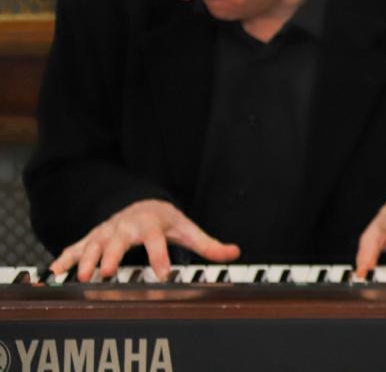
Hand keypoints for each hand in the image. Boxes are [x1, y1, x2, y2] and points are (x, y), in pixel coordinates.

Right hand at [50, 199, 239, 281]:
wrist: (139, 202)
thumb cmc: (164, 220)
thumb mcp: (187, 228)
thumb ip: (208, 244)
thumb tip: (235, 251)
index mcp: (152, 224)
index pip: (157, 240)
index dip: (161, 256)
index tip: (164, 273)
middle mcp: (127, 226)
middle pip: (118, 241)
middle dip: (112, 256)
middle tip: (107, 273)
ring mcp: (107, 232)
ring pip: (94, 244)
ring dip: (87, 259)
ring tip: (82, 276)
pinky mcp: (92, 238)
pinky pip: (75, 247)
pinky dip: (65, 258)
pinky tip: (55, 272)